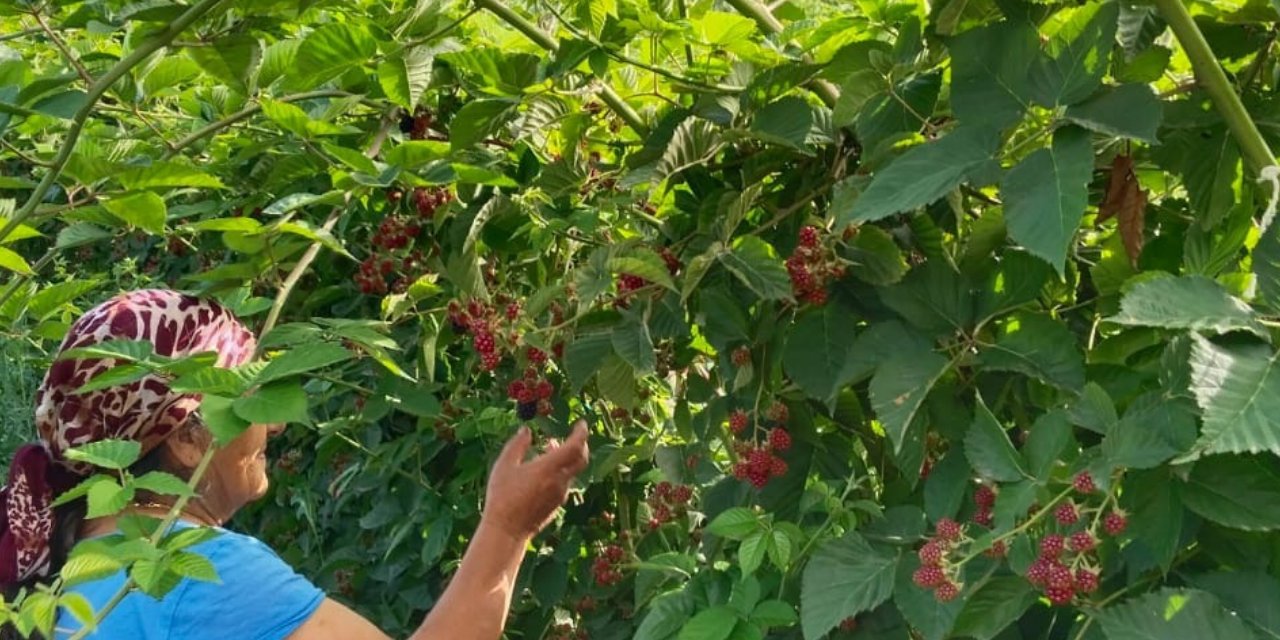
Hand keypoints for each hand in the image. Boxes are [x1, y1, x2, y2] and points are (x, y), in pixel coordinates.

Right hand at [482, 421, 589, 540]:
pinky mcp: (557, 505)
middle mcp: (559, 481)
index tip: (581, 423)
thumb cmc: (502, 497)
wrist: (507, 531)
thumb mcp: (504, 466)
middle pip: (581, 459)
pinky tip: (543, 471)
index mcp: (548, 468)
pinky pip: (564, 483)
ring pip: (571, 471)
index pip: (575, 446)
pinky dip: (560, 471)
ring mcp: (560, 495)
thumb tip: (526, 430)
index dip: (581, 433)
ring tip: (548, 450)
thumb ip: (517, 445)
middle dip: (580, 444)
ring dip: (566, 458)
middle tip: (573, 435)